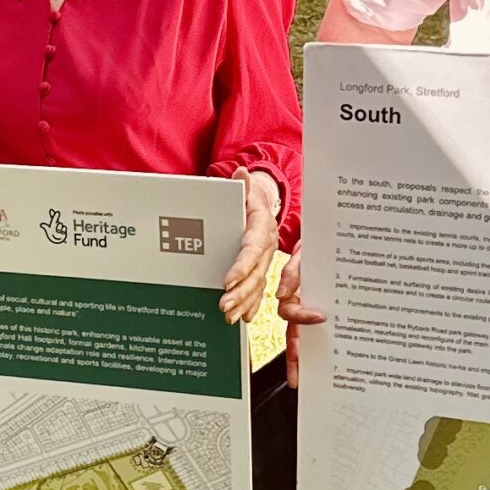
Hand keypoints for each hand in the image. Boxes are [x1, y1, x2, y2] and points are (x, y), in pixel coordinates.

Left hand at [222, 168, 281, 324]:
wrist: (264, 205)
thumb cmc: (250, 199)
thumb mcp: (247, 190)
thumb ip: (242, 186)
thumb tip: (240, 173)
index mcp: (261, 227)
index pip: (251, 249)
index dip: (241, 266)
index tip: (227, 281)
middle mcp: (266, 246)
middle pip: (256, 273)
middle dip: (240, 292)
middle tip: (223, 305)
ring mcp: (266, 259)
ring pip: (258, 285)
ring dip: (244, 302)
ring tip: (228, 316)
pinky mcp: (262, 268)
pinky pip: (259, 289)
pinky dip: (252, 304)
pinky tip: (243, 316)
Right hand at [276, 247, 326, 387]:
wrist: (331, 240)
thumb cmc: (314, 246)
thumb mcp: (302, 255)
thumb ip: (292, 273)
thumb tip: (282, 294)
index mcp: (293, 294)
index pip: (290, 313)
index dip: (302, 318)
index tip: (319, 317)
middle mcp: (303, 305)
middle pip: (296, 336)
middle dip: (296, 358)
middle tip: (298, 377)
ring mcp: (315, 309)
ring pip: (309, 337)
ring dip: (311, 356)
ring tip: (319, 375)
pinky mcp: (330, 308)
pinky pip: (329, 330)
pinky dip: (332, 342)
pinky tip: (341, 355)